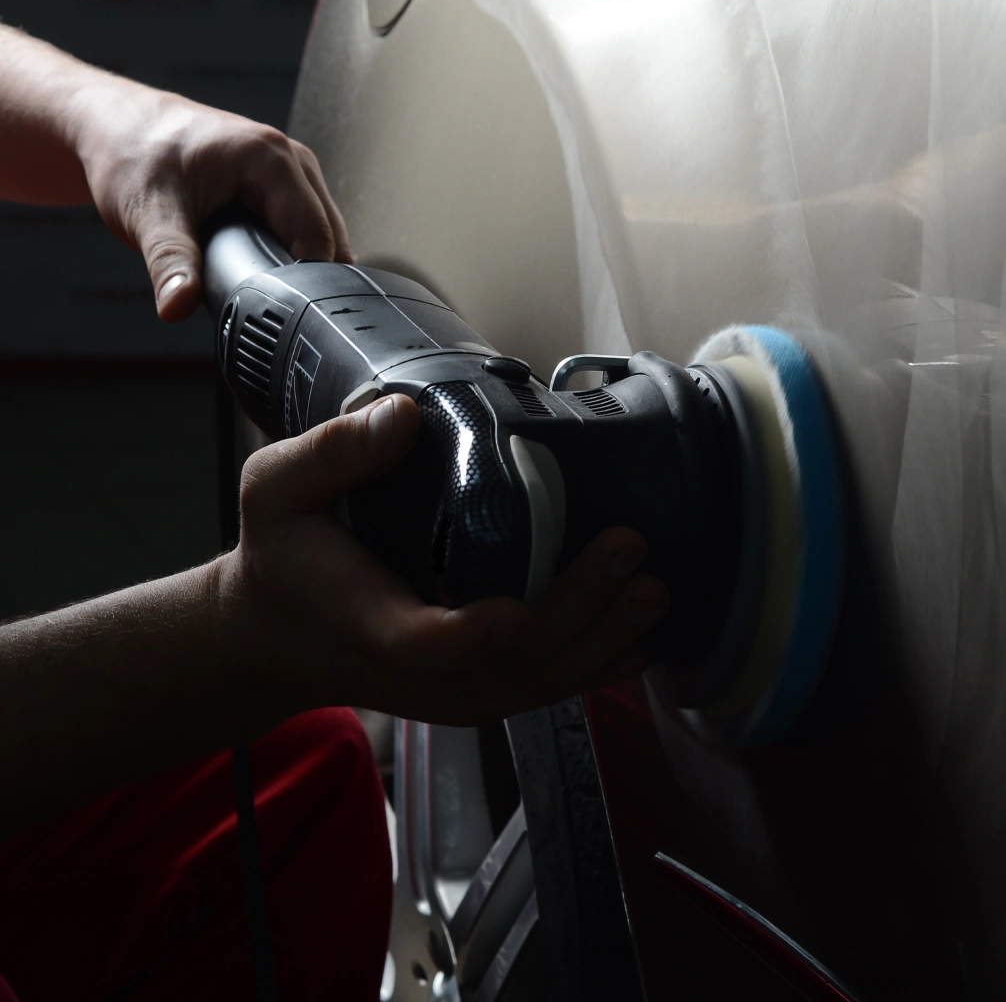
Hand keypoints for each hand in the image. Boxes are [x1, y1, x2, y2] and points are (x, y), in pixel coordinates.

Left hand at [68, 73, 349, 320]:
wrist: (116, 124)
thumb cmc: (131, 151)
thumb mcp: (147, 212)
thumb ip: (169, 262)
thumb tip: (178, 306)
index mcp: (271, 157)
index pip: (318, 234)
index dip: (308, 280)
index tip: (286, 311)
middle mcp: (291, 159)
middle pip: (330, 236)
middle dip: (310, 276)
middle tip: (273, 306)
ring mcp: (291, 170)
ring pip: (322, 232)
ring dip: (304, 265)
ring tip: (269, 288)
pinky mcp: (282, 183)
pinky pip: (306, 225)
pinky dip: (294, 252)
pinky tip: (269, 270)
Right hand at [214, 395, 670, 724]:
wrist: (278, 636)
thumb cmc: (284, 556)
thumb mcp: (275, 491)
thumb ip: (331, 454)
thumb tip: (404, 415)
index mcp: (369, 622)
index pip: (423, 645)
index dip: (471, 638)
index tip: (516, 613)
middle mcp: (419, 671)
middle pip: (507, 665)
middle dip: (576, 612)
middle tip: (628, 553)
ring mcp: (453, 689)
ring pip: (536, 685)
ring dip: (600, 641)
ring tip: (651, 593)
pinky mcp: (475, 691)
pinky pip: (541, 689)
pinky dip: (594, 667)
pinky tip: (640, 641)